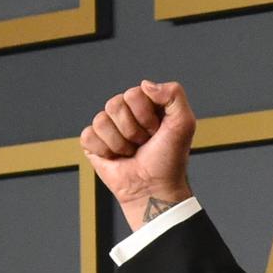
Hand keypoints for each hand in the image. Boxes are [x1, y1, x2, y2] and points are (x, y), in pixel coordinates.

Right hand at [81, 80, 195, 230]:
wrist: (154, 188)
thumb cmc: (170, 159)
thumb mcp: (184, 123)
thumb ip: (174, 94)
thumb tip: (145, 84)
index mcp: (146, 103)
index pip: (134, 93)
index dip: (146, 115)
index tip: (157, 131)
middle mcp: (126, 112)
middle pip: (115, 104)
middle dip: (133, 130)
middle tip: (144, 143)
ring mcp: (108, 127)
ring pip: (101, 120)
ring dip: (120, 143)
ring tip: (132, 151)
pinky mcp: (93, 143)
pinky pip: (88, 135)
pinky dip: (104, 150)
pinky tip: (116, 157)